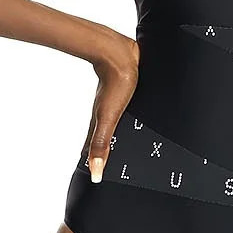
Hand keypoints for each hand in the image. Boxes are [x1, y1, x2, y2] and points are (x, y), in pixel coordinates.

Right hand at [85, 32, 139, 180]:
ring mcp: (115, 105)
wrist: (120, 52)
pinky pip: (129, 113)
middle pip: (106, 139)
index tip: (94, 180)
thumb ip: (100, 144)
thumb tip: (95, 173)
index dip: (93, 165)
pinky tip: (140, 124)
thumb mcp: (108, 118)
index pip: (93, 150)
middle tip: (110, 169)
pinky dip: (131, 123)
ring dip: (120, 138)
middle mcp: (107, 116)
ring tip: (128, 152)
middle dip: (107, 155)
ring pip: (118, 126)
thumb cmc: (115, 84)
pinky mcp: (127, 94)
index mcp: (101, 124)